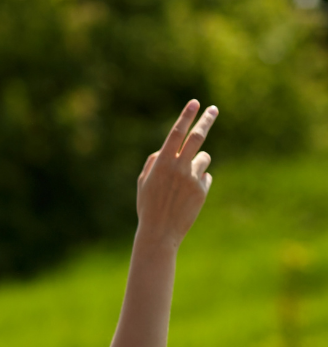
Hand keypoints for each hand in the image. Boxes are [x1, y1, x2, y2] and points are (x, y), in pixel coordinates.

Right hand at [135, 100, 218, 247]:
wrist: (159, 232)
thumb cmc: (148, 206)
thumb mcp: (143, 182)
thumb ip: (154, 162)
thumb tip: (166, 149)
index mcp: (162, 163)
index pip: (176, 133)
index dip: (186, 116)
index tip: (195, 103)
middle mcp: (179, 167)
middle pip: (197, 137)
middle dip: (206, 120)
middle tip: (213, 109)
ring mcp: (192, 178)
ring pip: (204, 158)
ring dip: (197, 163)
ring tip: (184, 182)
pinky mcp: (202, 189)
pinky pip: (206, 176)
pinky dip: (199, 182)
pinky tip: (187, 196)